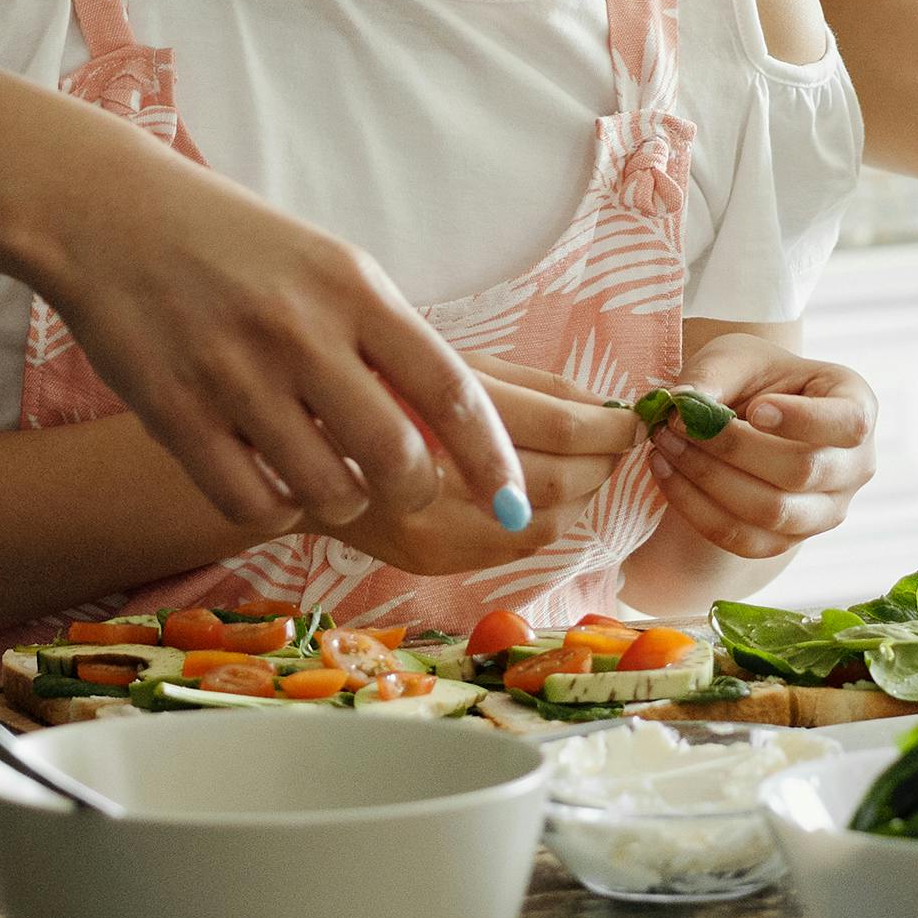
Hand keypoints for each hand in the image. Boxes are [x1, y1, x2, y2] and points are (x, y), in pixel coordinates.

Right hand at [25, 135, 527, 535]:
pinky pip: (251, 503)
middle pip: (398, 458)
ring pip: (328, 490)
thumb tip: (452, 438)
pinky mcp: (175, 414)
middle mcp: (300, 331)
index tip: (514, 498)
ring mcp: (235, 375)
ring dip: (338, 498)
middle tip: (400, 485)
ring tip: (322, 472)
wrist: (109, 215)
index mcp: (353, 286)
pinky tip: (265, 478)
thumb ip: (384, 341)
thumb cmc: (234, 244)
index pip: (452, 389)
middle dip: (413, 490)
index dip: (493, 458)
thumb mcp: (326, 267)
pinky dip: (271, 507)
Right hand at [328, 361, 635, 581]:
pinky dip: (547, 521)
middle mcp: (428, 470)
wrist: (285, 442)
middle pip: (555, 480)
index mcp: (436, 399)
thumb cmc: (374, 380)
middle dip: (602, 462)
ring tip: (588, 466)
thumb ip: (527, 386)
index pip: (555, 424)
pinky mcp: (422, 559)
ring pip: (542, 524)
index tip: (631, 418)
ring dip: (581, 496)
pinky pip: (511, 549)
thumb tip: (600, 408)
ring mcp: (424, 527)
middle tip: (618, 441)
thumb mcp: (448, 357)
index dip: (606, 425)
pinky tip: (548, 496)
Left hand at [657, 330, 877, 553]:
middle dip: (732, 449)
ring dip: (708, 480)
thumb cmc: (753, 378)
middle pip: (803, 471)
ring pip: (773, 512)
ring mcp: (827, 510)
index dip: (804, 421)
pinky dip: (697, 509)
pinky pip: (744, 539)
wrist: (746, 414)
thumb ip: (711, 376)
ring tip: (665, 446)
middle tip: (678, 424)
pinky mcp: (789, 540)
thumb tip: (680, 405)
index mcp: (857, 406)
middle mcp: (855, 466)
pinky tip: (666, 474)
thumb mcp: (735, 357)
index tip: (754, 409)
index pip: (849, 422)